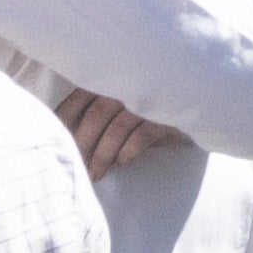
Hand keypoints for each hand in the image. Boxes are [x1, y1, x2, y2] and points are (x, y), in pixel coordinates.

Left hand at [51, 84, 175, 185]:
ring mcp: (149, 97)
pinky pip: (142, 135)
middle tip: (73, 168)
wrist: (198, 94)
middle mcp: (128, 83)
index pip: (78, 98)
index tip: (54, 143)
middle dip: (81, 145)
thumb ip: (99, 106)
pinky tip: (122, 162)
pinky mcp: (168, 114)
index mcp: (111, 76)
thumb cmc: (152, 100)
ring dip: (102, 156)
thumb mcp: (122, 96)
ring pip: (117, 128)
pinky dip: (128, 150)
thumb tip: (64, 134)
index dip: (63, 121)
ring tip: (95, 175)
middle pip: (95, 115)